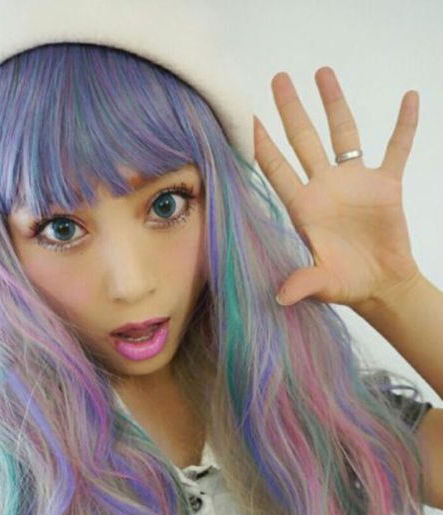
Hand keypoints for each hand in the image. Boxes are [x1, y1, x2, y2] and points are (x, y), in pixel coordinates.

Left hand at [253, 66, 423, 309]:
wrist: (381, 284)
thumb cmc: (346, 284)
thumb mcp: (322, 284)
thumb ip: (303, 283)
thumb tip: (280, 298)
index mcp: (304, 207)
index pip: (278, 170)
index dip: (263, 146)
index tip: (249, 119)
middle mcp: (325, 187)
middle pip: (304, 140)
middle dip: (291, 110)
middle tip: (279, 79)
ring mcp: (355, 183)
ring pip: (344, 133)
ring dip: (334, 104)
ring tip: (322, 73)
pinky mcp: (386, 185)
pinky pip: (397, 149)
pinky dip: (405, 126)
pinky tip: (409, 99)